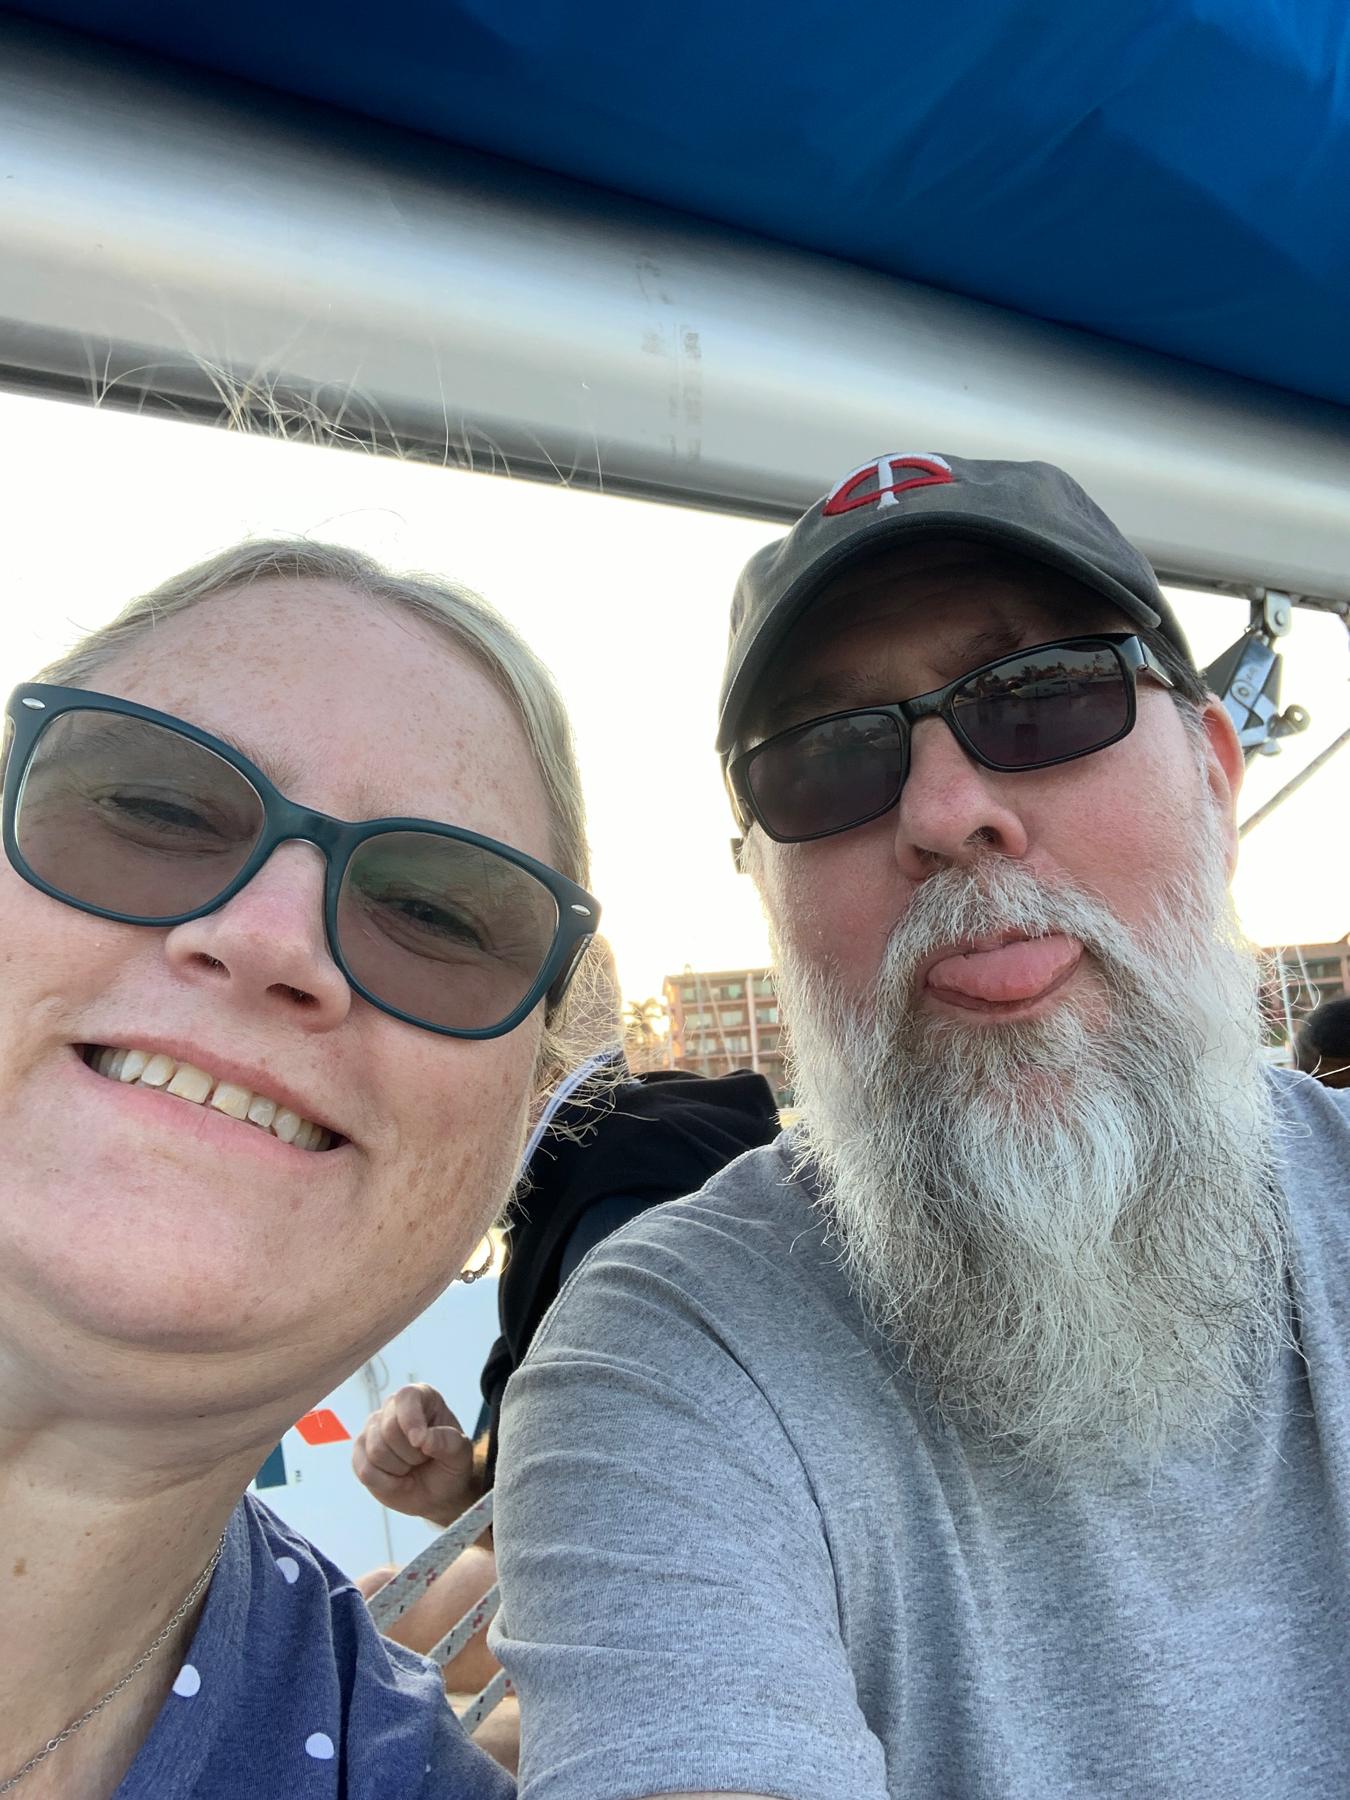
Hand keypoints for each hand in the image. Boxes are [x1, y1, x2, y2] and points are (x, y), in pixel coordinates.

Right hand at [351, 1383, 476, 1527]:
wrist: (437, 1492)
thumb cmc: (449, 1465)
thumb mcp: (460, 1454)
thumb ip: (448, 1442)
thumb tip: (423, 1439)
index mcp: (421, 1397)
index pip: (406, 1397)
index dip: (411, 1420)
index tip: (421, 1443)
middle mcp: (392, 1407)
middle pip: (389, 1429)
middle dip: (411, 1454)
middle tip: (424, 1459)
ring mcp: (373, 1429)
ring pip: (376, 1451)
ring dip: (400, 1469)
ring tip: (411, 1467)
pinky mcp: (360, 1453)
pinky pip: (365, 1471)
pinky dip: (386, 1483)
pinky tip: (398, 1479)